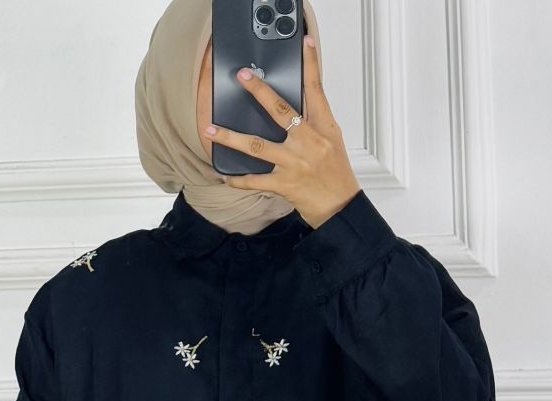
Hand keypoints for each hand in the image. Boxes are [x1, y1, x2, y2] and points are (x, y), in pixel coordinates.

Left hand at [203, 34, 360, 229]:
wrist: (339, 205)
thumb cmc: (335, 172)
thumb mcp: (331, 140)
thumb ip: (314, 120)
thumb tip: (293, 106)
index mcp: (323, 128)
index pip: (316, 91)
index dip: (311, 66)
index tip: (305, 44)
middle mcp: (308, 142)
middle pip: (281, 111)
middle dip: (260, 92)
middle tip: (242, 77)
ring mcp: (294, 163)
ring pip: (258, 146)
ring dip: (232, 137)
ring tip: (212, 130)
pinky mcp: (284, 184)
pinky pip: (255, 180)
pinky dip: (238, 180)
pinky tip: (225, 176)